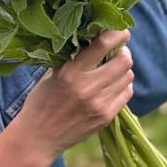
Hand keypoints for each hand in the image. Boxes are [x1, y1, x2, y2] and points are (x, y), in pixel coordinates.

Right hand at [0, 30, 132, 166]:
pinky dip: (123, 85)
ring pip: (127, 76)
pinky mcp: (106, 117)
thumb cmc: (41, 101)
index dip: (117, 33)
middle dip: (124, 51)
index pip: (102, 45)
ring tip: (114, 68)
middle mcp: (87, 87)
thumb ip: (70, 57)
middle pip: (123, 61)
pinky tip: (113, 85)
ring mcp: (99, 104)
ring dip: (124, 68)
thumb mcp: (50, 74)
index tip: (121, 28)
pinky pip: (126, 93)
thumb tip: (92, 37)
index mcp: (69, 72)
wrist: (38, 138)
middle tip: (118, 50)